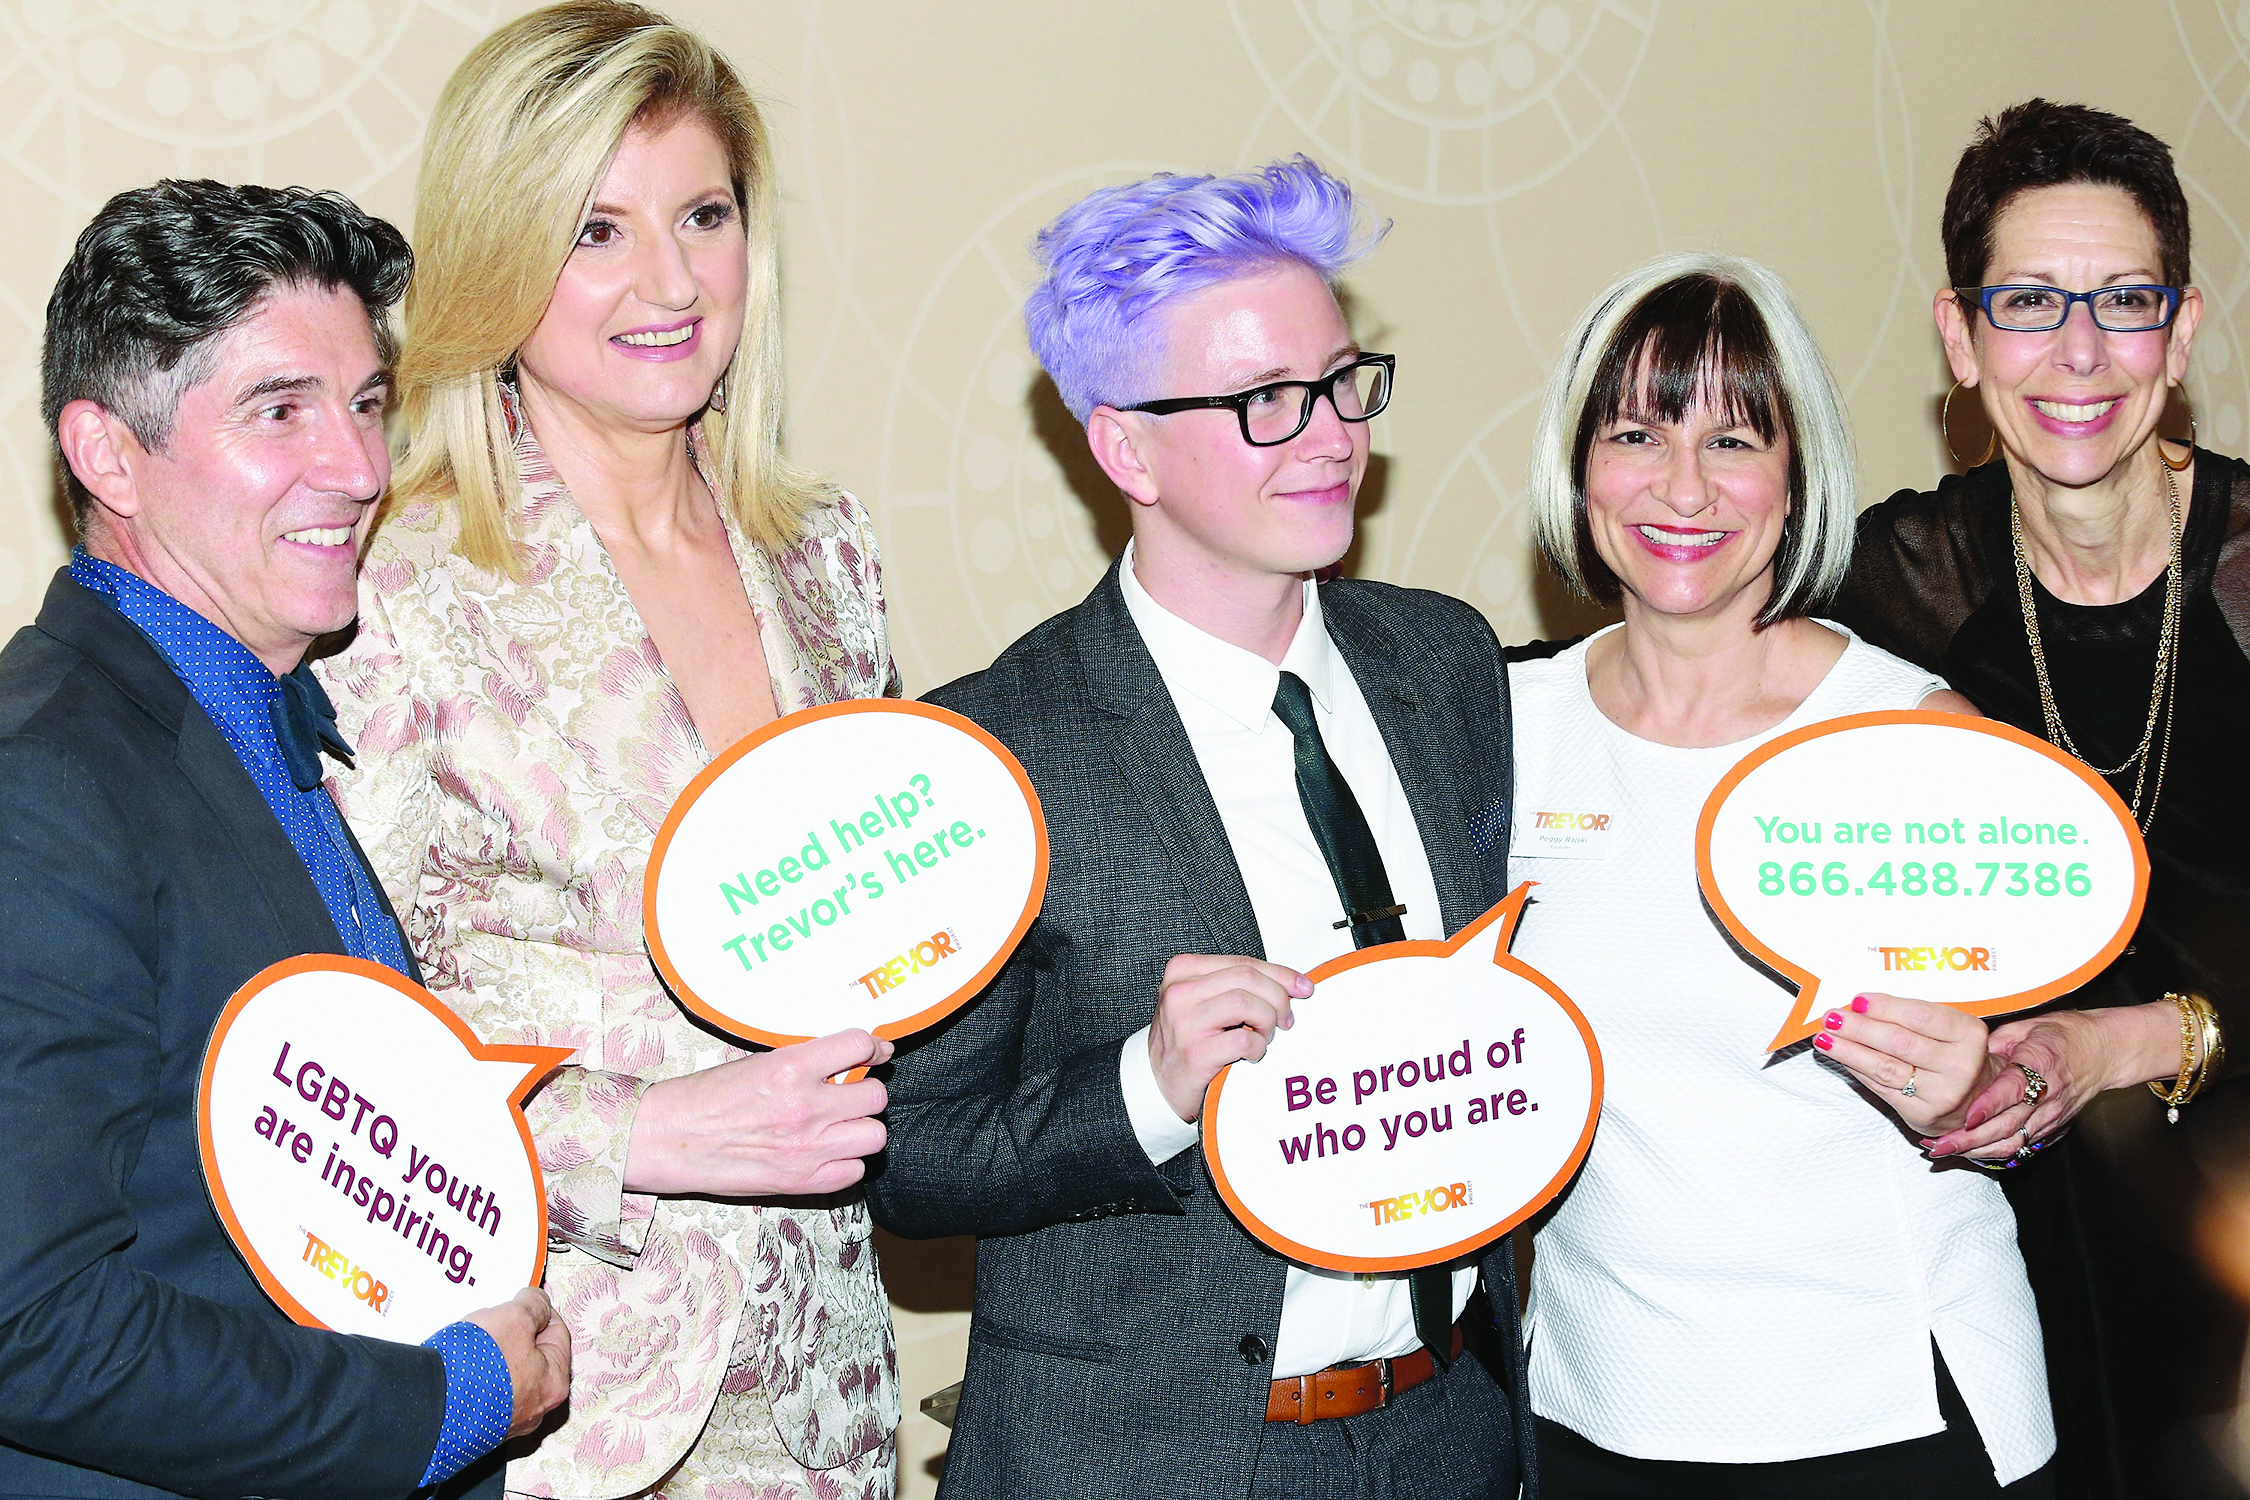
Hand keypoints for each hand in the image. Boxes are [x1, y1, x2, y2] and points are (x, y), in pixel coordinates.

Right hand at [463, 1287, 570, 1438]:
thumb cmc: (479, 1370)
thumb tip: (538, 1302)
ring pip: (504, 1372)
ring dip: (490, 1353)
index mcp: (554, 1384)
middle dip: (512, 1334)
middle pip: (530, 1354)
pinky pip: (482, 1389)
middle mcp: (533, 1408)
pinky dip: (473, 1374)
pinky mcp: (477, 1424)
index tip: (522, 1303)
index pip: (556, 1333)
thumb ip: (534, 1305)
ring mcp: (504, 1419)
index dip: (539, 1312)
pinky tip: (460, 1366)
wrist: (432, 1409)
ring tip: (472, 1345)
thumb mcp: (516, 1318)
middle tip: (493, 1324)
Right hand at [623, 1028, 894, 1196]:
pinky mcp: (802, 1182)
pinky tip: (826, 1153)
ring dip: (860, 1128)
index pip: (859, 1045)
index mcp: (792, 1067)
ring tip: (838, 1126)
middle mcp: (806, 1106)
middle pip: (876, 1095)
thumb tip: (858, 1053)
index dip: (871, 1047)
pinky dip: (847, 1162)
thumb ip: (807, 1059)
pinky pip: (856, 1172)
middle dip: (864, 1092)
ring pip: (875, 1135)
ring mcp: (808, 1148)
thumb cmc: (707, 1097)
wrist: (669, 1139)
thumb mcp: (758, 1061)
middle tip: (845, 1095)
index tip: (871, 1052)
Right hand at [1148, 954, 1311, 1122]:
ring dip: (1267, 1022)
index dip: (1280, 974)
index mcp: (1183, 972)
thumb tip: (1290, 984)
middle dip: (1278, 998)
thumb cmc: (1186, 1040)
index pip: (1242, 963)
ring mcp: (1184, 1022)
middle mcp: (1180, 993)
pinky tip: (1252, 1053)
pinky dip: (1258, 1047)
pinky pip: (1243, 1040)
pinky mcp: (1194, 1053)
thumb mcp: (1203, 1002)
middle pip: (1247, 978)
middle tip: (1285, 1019)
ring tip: (1265, 1035)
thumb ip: (1236, 987)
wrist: (1155, 1083)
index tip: (1301, 986)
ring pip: (1246, 1003)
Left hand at [1816, 992, 2007, 1136]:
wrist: (1979, 1099)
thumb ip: (1914, 1015)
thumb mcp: (1951, 1028)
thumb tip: (1863, 1006)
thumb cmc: (1957, 1054)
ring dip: (1848, 1050)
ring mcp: (1943, 1094)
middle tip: (1833, 1017)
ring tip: (1826, 1037)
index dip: (1884, 1007)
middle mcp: (1960, 1066)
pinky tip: (1842, 1057)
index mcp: (1969, 1035)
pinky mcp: (1923, 1114)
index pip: (1919, 1016)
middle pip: (1897, 1042)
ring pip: (1885, 1066)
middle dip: (1858, 1027)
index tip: (1858, 1000)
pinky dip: (1857, 1069)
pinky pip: (1880, 1087)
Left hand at [1924, 1003, 2168, 1159]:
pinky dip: (1994, 1151)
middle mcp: (2047, 1095)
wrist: (2105, 1051)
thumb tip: (1961, 1053)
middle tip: (1939, 1144)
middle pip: (2009, 1124)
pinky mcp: (2052, 1126)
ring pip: (2014, 1141)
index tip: (1967, 1116)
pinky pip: (2022, 1144)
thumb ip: (1994, 1042)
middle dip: (1972, 1138)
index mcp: (2040, 1063)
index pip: (2013, 1089)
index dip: (1989, 1104)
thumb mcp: (2026, 1026)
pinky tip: (1969, 1152)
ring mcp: (2051, 1114)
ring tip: (1945, 1150)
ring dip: (1978, 1150)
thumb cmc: (2064, 1034)